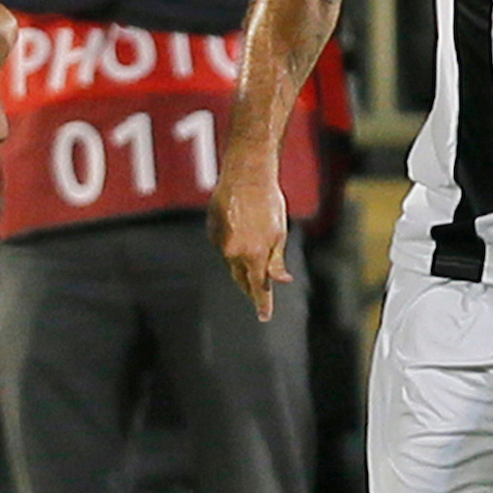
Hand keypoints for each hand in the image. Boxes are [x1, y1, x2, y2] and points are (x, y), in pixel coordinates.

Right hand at [209, 164, 290, 321]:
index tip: (264, 316)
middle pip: (241, 279)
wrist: (246, 175)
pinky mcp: (211, 232)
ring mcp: (219, 243)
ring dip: (242, 262)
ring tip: (253, 243)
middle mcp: (233, 252)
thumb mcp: (279, 233)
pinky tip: (240, 229)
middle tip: (258, 293)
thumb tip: (281, 280)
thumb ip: (276, 260)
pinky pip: (223, 247)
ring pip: (232, 262)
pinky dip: (232, 246)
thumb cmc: (268, 202)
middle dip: (251, 286)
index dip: (262, 303)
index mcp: (254, 254)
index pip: (258, 287)